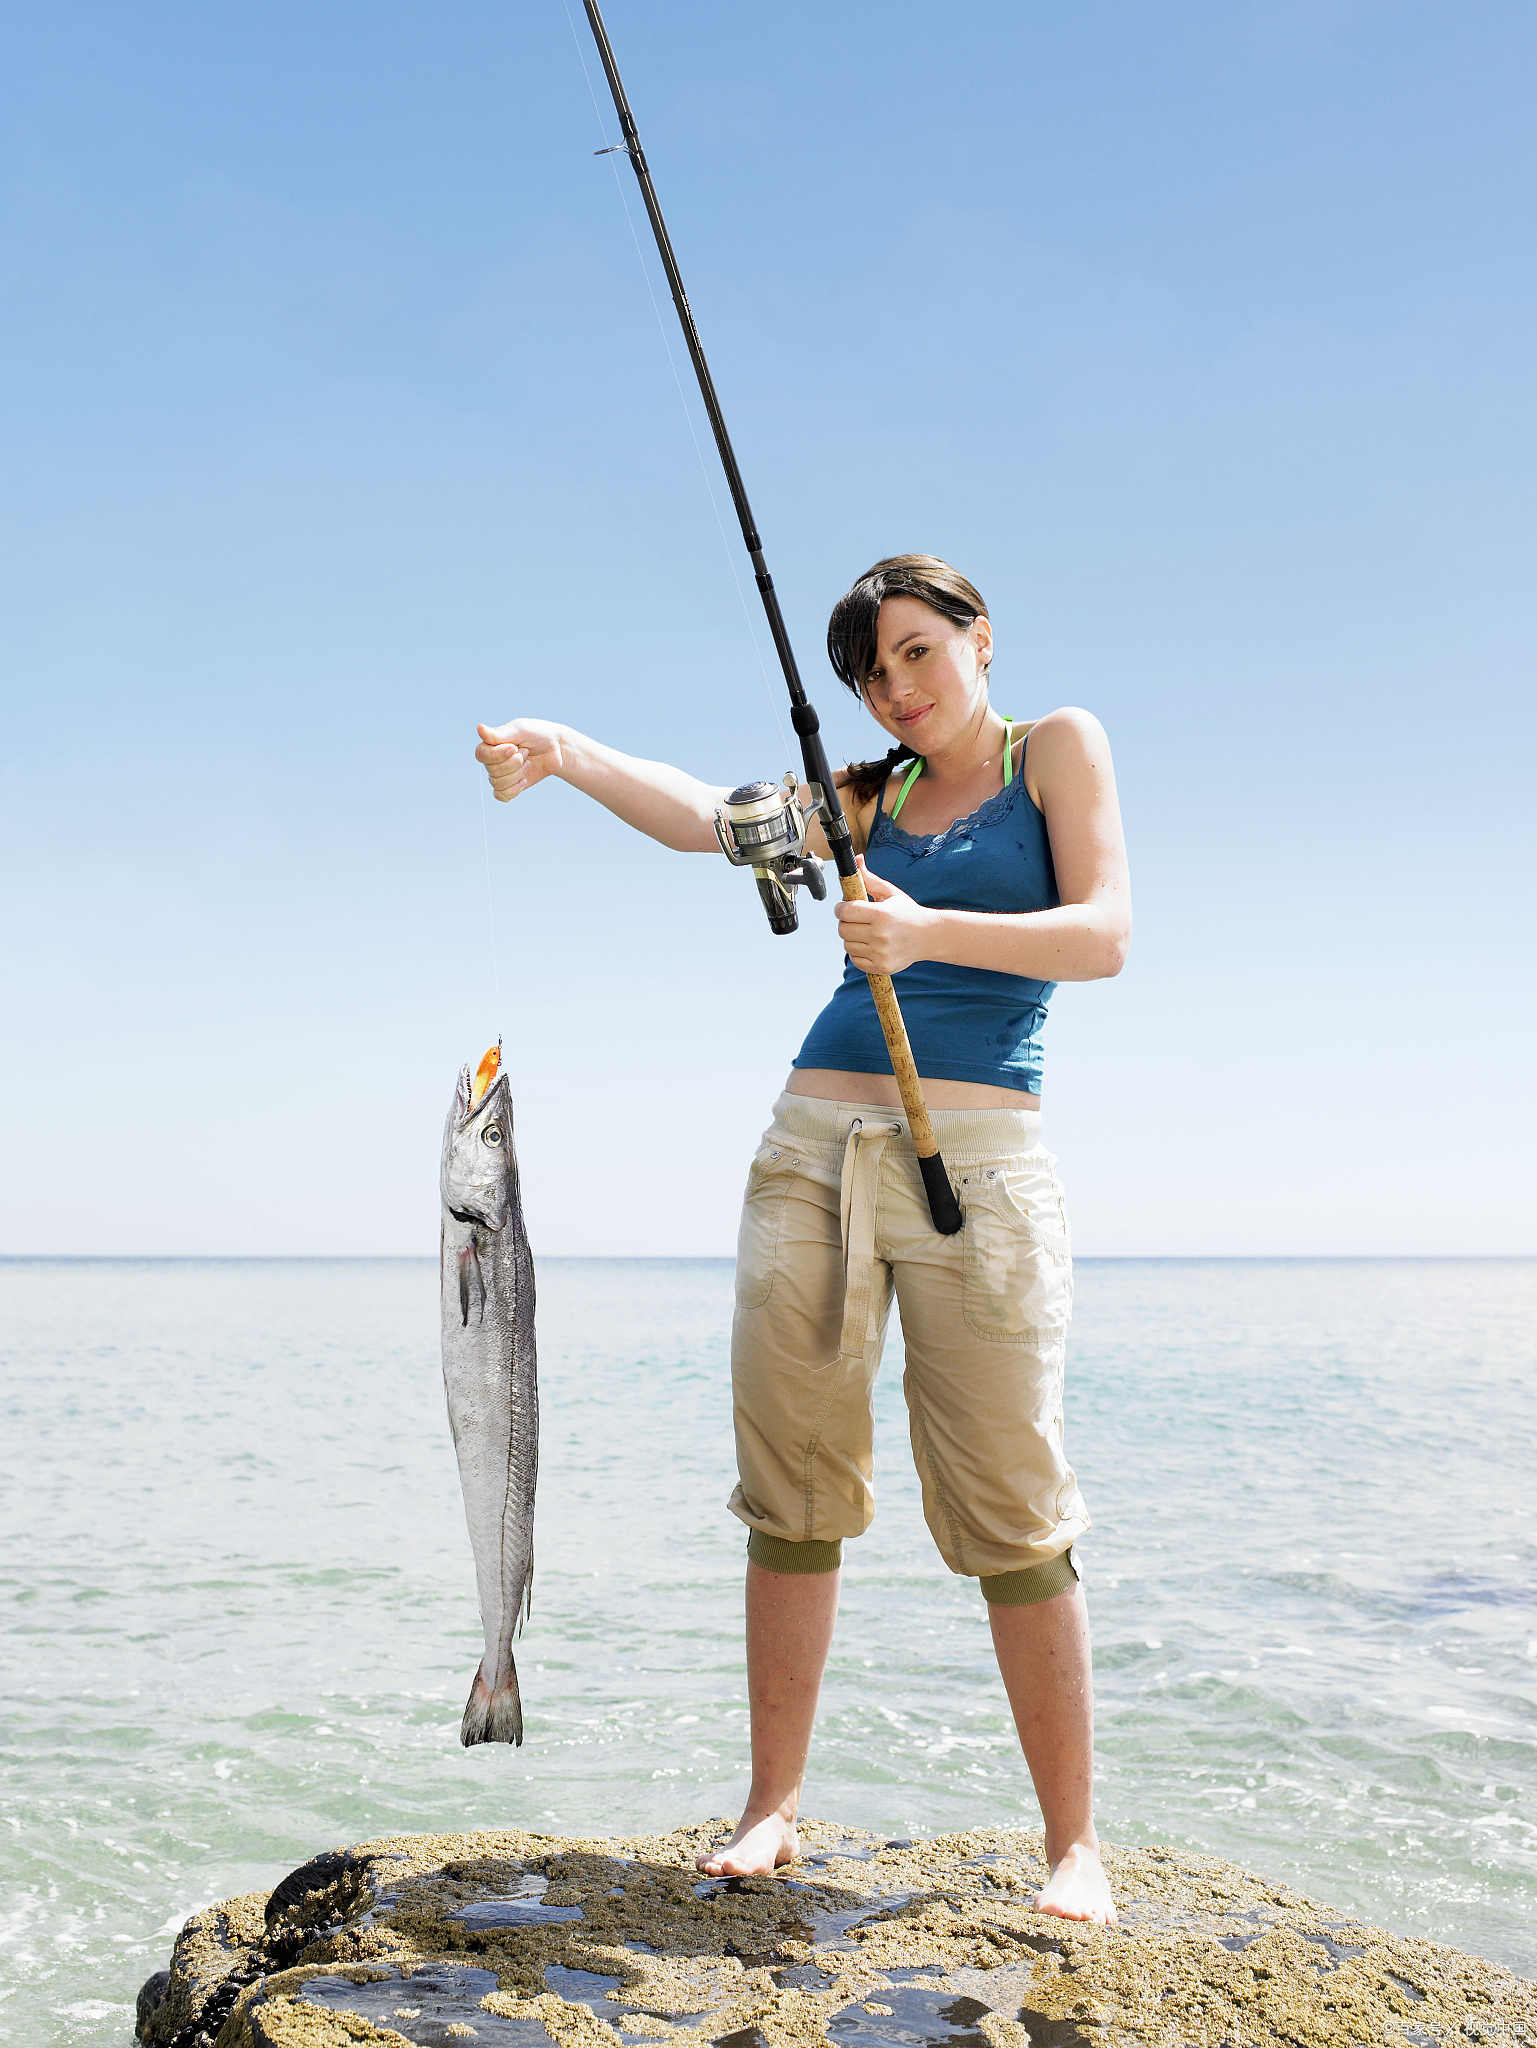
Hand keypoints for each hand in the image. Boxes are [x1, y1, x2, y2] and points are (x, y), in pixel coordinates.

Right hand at [475, 719, 565, 802]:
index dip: (497, 755)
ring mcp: (501, 774)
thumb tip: (479, 728)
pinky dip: (514, 790)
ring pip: (498, 784)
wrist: (557, 748)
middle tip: (526, 752)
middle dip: (514, 763)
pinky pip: (502, 796)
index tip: (515, 747)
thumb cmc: (538, 734)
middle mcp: (492, 760)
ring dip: (517, 774)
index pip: (481, 755)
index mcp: (491, 744)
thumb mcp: (521, 729)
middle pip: (492, 771)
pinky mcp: (510, 786)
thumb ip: (500, 733)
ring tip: (528, 763)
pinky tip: (524, 780)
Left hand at [834, 857, 933, 974]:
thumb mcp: (890, 893)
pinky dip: (857, 952)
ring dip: (850, 937)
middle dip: (844, 922)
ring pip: (847, 945)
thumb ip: (870, 879)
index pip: (846, 912)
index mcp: (881, 914)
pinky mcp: (882, 966)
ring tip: (862, 931)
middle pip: (843, 930)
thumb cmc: (907, 912)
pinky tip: (867, 944)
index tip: (844, 907)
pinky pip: (855, 960)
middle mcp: (880, 935)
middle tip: (853, 919)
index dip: (840, 908)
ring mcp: (881, 953)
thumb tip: (857, 860)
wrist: (928, 936)